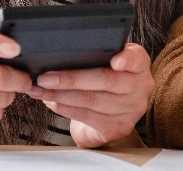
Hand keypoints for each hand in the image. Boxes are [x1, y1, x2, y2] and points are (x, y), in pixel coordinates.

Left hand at [30, 42, 152, 147]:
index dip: (126, 59)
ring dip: (61, 95)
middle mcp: (140, 87)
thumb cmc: (105, 84)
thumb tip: (58, 55)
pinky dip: (65, 108)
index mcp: (138, 65)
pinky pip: (87, 116)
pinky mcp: (118, 127)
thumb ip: (94, 57)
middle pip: (105, 80)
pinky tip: (52, 102)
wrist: (111, 116)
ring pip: (92, 100)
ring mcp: (131, 109)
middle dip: (71, 78)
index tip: (115, 61)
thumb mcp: (106, 64)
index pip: (136, 58)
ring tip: (42, 90)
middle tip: (46, 77)